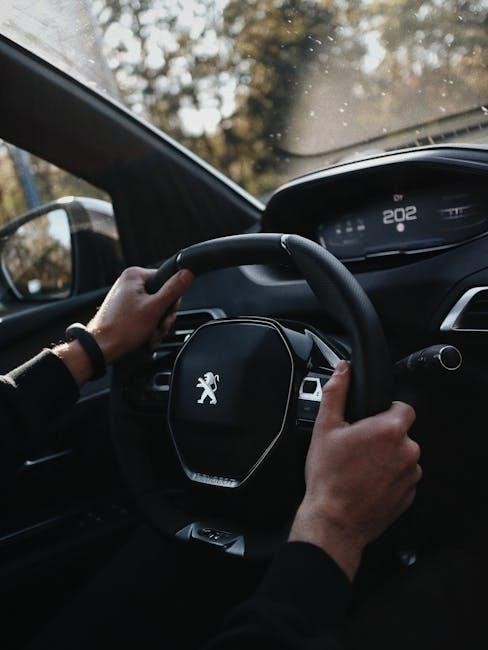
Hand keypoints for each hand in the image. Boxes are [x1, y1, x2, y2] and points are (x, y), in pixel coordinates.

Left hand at [55, 267, 193, 385]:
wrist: (101, 348)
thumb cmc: (122, 329)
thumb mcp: (155, 308)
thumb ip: (174, 289)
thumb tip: (188, 273)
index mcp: (135, 275)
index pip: (168, 280)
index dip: (171, 301)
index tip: (167, 314)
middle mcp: (129, 283)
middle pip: (162, 296)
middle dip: (163, 317)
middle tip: (158, 328)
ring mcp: (126, 297)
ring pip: (155, 309)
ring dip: (157, 325)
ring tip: (151, 335)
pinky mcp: (125, 310)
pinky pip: (145, 315)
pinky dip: (149, 328)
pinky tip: (146, 337)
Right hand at [289, 360, 419, 580]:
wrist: (333, 521)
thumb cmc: (328, 477)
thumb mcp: (324, 428)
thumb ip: (336, 393)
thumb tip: (342, 370)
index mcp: (389, 430)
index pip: (404, 407)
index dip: (386, 410)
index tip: (370, 420)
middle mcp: (407, 451)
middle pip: (402, 432)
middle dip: (382, 436)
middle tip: (357, 446)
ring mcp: (410, 475)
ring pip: (402, 455)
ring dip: (387, 457)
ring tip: (360, 467)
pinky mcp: (409, 495)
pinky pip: (402, 478)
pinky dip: (388, 478)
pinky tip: (366, 482)